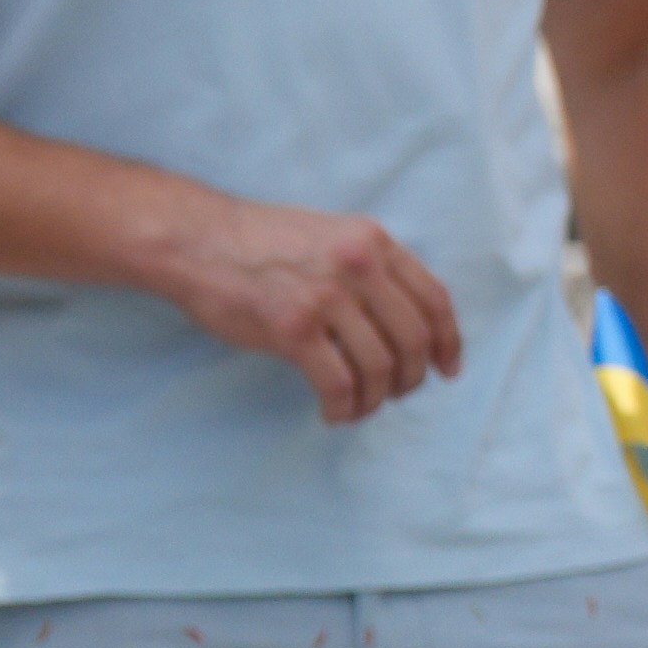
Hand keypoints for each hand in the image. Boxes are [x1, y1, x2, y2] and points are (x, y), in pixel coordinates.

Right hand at [159, 192, 461, 425]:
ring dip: (374, 399)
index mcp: (372, 241)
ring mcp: (326, 296)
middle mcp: (358, 264)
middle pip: (413, 339)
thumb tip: (402, 320)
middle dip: (410, 378)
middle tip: (394, 394)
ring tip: (357, 406)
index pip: (434, 298)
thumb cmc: (259, 244)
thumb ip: (369, 267)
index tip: (447, 369)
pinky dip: (343, 409)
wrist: (198, 241)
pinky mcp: (293, 328)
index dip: (448, 341)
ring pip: (379, 368)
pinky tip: (332, 413)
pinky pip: (339, 385)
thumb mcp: (330, 235)